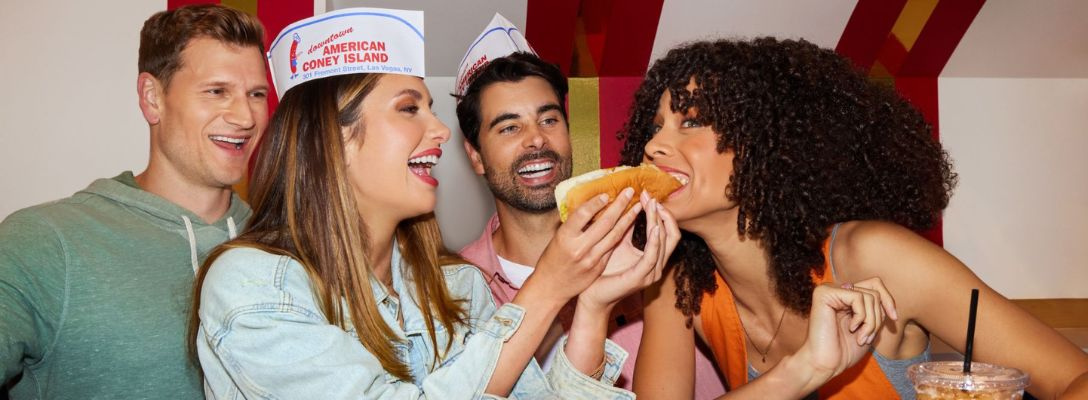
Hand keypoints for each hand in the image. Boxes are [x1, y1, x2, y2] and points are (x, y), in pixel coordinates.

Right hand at [524, 187, 642, 306]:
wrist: (551, 287)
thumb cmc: (552, 258)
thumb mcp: (558, 238)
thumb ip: (574, 225)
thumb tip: (592, 205)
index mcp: (565, 237)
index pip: (582, 214)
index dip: (596, 203)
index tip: (607, 194)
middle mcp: (579, 248)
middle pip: (604, 223)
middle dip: (619, 205)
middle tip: (629, 191)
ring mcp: (591, 259)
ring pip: (614, 235)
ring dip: (628, 219)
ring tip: (637, 206)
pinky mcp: (598, 267)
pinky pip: (613, 247)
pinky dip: (622, 234)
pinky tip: (630, 224)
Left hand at [578, 192, 680, 310]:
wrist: (591, 294)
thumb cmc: (603, 270)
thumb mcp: (617, 243)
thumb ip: (626, 228)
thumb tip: (629, 205)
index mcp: (653, 258)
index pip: (667, 231)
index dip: (660, 212)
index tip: (648, 195)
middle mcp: (656, 266)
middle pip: (672, 235)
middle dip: (664, 214)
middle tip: (652, 198)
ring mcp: (651, 273)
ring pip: (665, 242)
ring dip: (659, 222)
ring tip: (653, 206)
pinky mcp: (641, 277)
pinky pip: (652, 256)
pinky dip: (655, 240)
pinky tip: (654, 227)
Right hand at [794, 277, 897, 386]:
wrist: (825, 364)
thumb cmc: (844, 351)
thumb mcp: (869, 328)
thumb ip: (876, 311)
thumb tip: (888, 300)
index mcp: (845, 297)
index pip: (874, 285)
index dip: (888, 300)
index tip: (893, 319)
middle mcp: (836, 290)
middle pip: (874, 290)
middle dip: (878, 317)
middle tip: (868, 336)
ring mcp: (829, 290)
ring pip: (869, 296)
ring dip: (871, 321)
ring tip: (861, 337)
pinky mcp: (824, 293)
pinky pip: (858, 297)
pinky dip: (861, 317)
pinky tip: (851, 329)